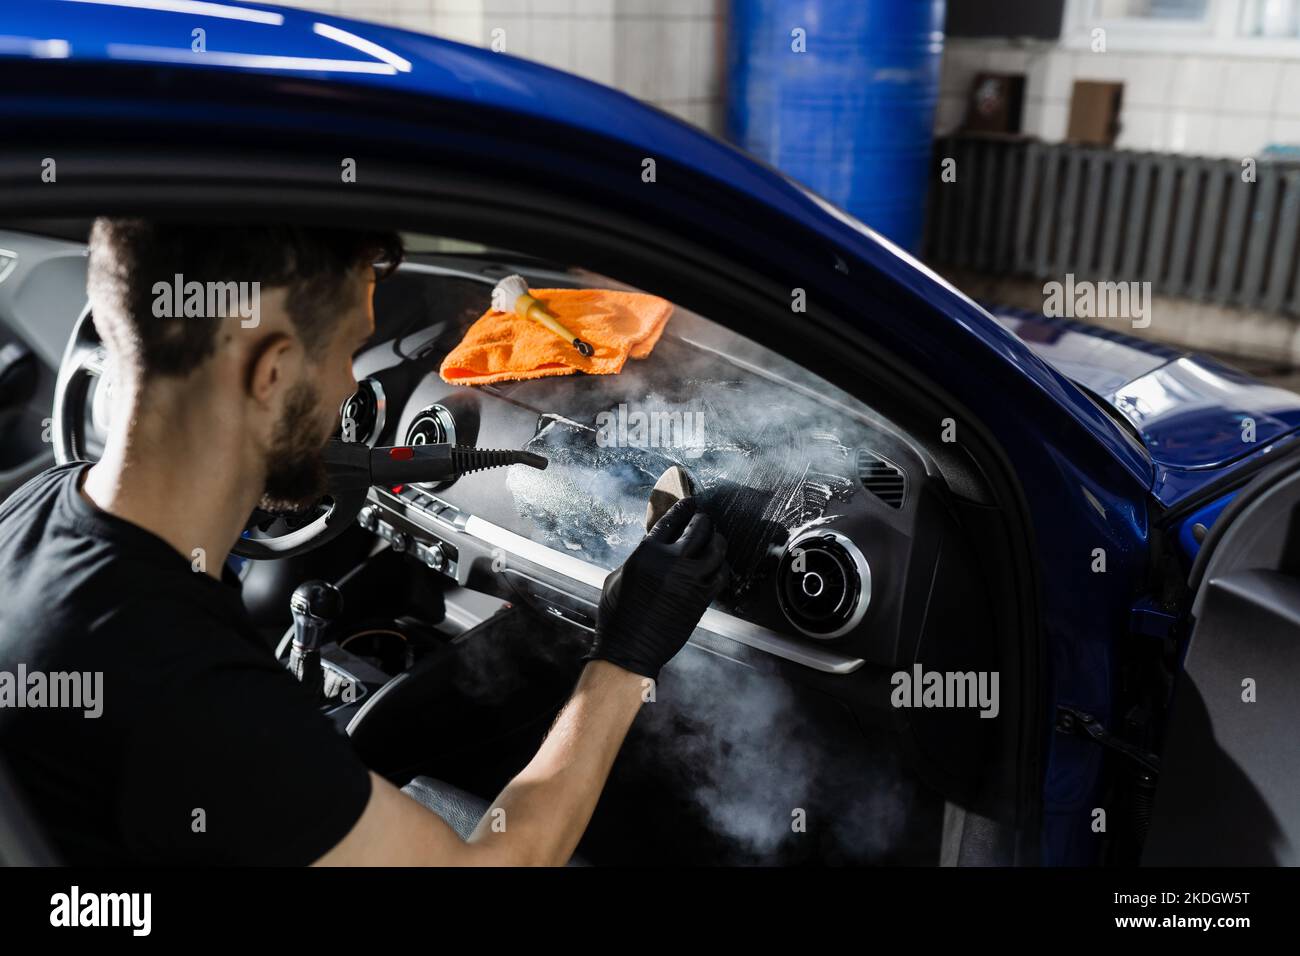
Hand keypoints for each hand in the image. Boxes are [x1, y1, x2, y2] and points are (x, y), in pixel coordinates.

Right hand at [585, 497, 728, 679]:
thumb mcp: (619, 576)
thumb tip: (654, 545)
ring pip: (717, 549)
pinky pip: (721, 575)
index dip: (683, 508)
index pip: (672, 520)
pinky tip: (716, 566)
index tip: (690, 502)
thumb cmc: (617, 615)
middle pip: (700, 529)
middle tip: (703, 520)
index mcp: (648, 553)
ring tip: (714, 539)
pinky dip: (721, 566)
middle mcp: (672, 562)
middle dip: (703, 520)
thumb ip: (640, 556)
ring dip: (716, 540)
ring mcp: (691, 581)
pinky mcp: (702, 600)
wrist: (629, 649)